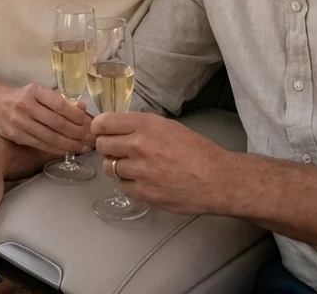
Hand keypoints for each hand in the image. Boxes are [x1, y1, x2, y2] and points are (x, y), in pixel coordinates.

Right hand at [0, 83, 93, 154]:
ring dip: (70, 144)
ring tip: (84, 147)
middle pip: (57, 123)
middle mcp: (26, 106)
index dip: (77, 116)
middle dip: (77, 133)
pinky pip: (41, 145)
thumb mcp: (40, 92)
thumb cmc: (23, 97)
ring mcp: (19, 122)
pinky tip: (68, 150)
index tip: (90, 123)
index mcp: (34, 91)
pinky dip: (57, 149)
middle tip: (91, 139)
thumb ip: (60, 100)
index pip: (60, 105)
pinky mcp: (16, 136)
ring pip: (50, 137)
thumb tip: (82, 109)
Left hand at [92, 112, 231, 214]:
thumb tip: (118, 129)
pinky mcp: (144, 193)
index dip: (99, 128)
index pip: (104, 123)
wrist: (217, 179)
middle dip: (108, 148)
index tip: (101, 132)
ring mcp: (140, 171)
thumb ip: (141, 127)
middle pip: (102, 145)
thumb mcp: (168, 127)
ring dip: (117, 167)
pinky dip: (128, 184)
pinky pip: (122, 186)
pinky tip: (142, 181)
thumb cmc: (197, 151)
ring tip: (134, 167)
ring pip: (110, 168)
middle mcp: (139, 145)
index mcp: (146, 125)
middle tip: (119, 151)